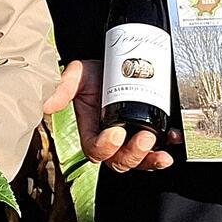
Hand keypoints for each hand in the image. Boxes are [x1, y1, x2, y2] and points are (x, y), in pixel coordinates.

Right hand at [47, 59, 179, 171]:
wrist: (115, 59)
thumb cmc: (94, 71)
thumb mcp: (76, 76)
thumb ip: (63, 88)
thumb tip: (46, 105)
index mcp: (92, 131)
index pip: (95, 150)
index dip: (106, 147)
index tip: (117, 131)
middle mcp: (111, 139)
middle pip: (120, 161)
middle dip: (134, 155)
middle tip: (145, 136)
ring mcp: (131, 137)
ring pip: (140, 161)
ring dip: (152, 160)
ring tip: (164, 151)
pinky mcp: (149, 130)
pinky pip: (159, 148)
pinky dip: (169, 146)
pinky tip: (175, 138)